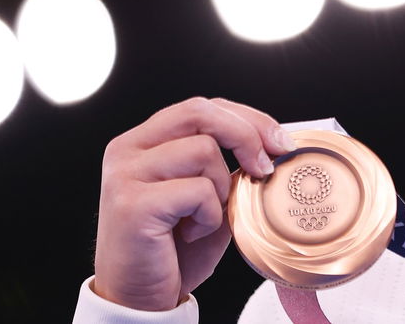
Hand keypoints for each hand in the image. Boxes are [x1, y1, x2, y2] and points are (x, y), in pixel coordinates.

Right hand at [92, 97, 295, 309]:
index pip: (202, 107)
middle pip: (200, 112)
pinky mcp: (131, 203)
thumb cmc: (174, 249)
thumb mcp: (208, 195)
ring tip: (203, 218)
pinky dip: (208, 216)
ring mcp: (125, 174)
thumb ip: (227, 165)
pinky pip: (197, 190)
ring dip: (220, 189)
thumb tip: (273, 145)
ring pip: (203, 151)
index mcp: (144, 141)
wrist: (140, 298)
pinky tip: (189, 233)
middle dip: (246, 135)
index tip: (280, 142)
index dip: (247, 118)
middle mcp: (128, 149)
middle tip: (265, 167)